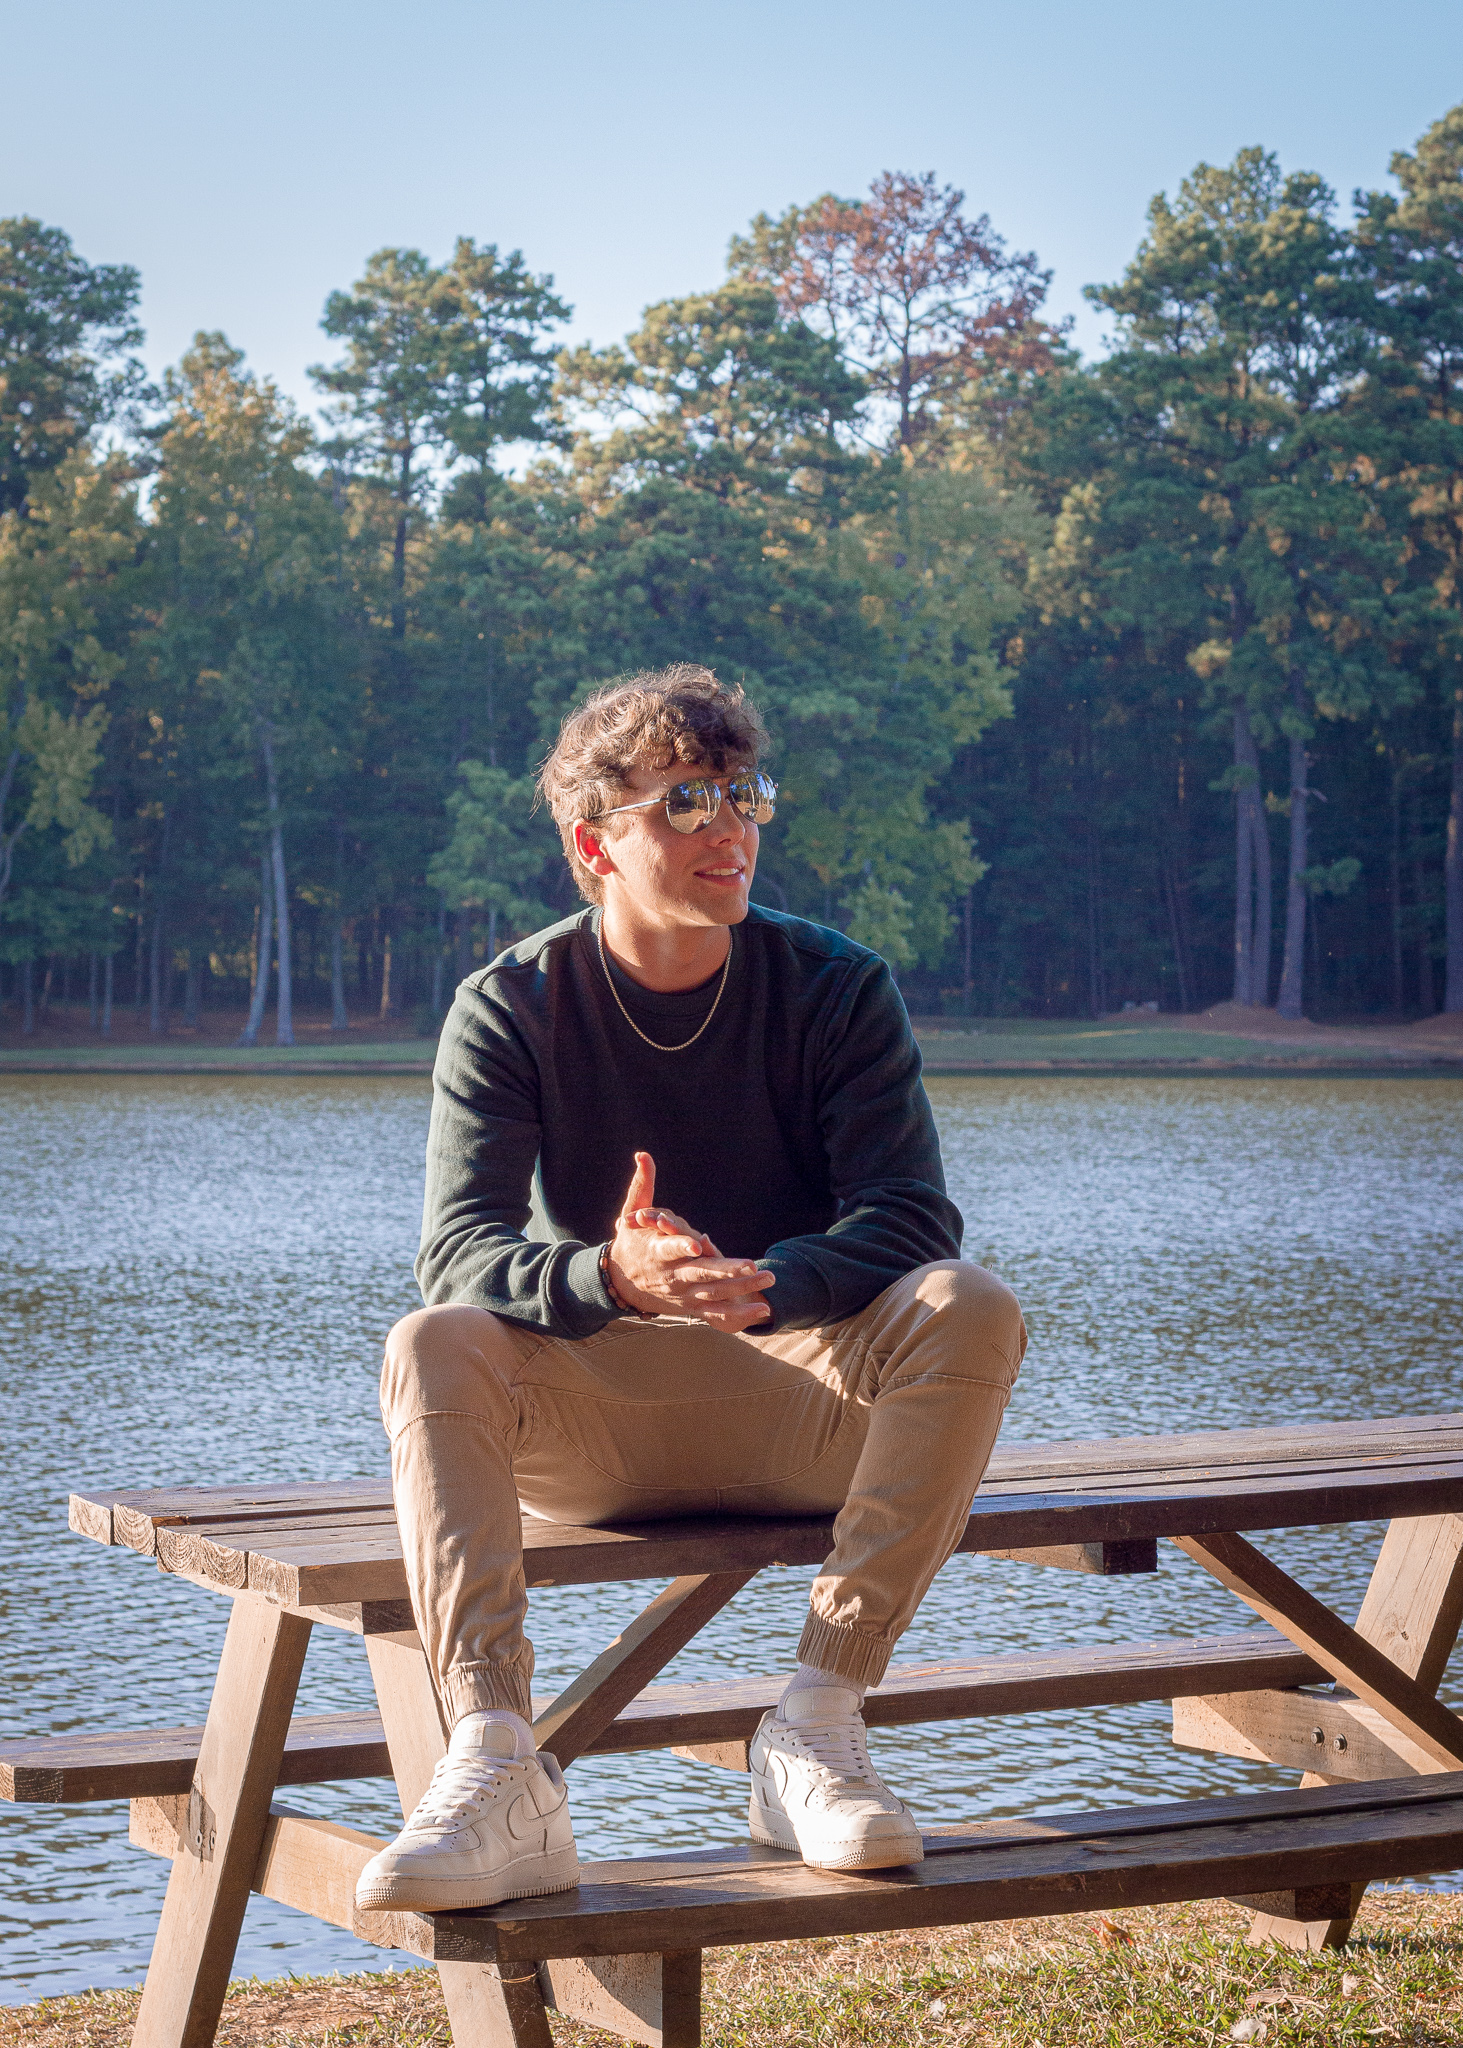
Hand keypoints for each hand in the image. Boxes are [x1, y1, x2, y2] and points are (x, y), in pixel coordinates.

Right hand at [606, 1151, 774, 1333]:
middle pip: (701, 1273)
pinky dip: (738, 1315)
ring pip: (715, 1293)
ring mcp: (683, 1294)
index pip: (670, 1248)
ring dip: (742, 1288)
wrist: (623, 1285)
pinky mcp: (691, 1306)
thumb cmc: (631, 1243)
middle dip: (726, 1270)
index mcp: (657, 1252)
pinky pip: (716, 1313)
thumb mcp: (631, 1213)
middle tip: (751, 1265)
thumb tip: (643, 1154)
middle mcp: (672, 1275)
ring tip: (768, 1279)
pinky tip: (762, 1310)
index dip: (682, 1246)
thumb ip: (642, 1185)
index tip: (697, 1244)